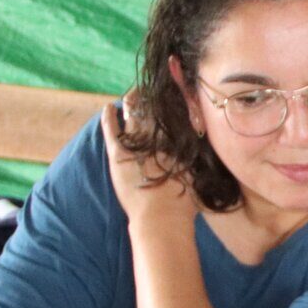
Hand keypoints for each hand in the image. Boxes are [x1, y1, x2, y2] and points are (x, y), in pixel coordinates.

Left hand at [101, 90, 196, 225]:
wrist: (161, 216)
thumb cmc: (183, 201)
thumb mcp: (197, 175)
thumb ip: (196, 158)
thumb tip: (199, 145)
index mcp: (178, 141)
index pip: (174, 114)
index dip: (172, 103)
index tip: (173, 95)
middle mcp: (158, 136)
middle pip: (154, 109)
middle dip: (152, 98)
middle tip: (151, 91)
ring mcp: (136, 142)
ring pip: (133, 113)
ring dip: (132, 102)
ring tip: (133, 94)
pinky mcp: (118, 152)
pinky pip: (111, 128)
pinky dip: (109, 116)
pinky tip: (109, 107)